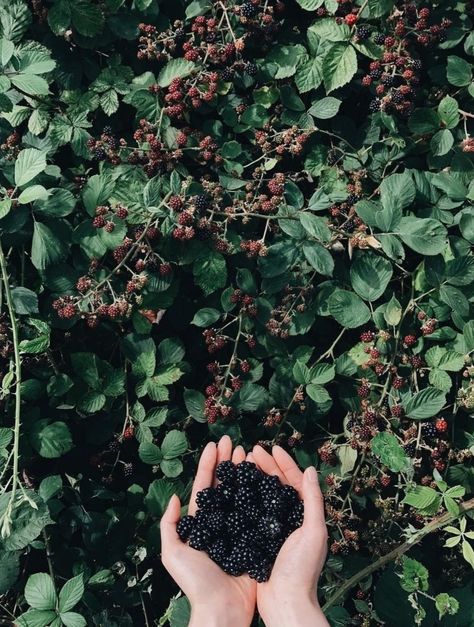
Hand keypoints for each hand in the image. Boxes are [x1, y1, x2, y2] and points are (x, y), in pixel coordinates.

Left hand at [160, 436, 256, 626]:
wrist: (222, 610)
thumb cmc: (196, 584)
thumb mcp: (173, 553)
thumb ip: (170, 524)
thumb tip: (174, 496)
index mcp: (201, 523)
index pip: (205, 486)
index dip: (209, 464)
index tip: (215, 444)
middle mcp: (220, 522)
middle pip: (225, 485)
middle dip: (228, 462)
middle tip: (234, 441)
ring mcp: (239, 528)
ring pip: (242, 493)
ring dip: (245, 472)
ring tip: (249, 453)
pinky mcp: (255, 538)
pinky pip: (258, 511)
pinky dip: (261, 492)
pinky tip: (266, 477)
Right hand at [250, 445, 328, 626]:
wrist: (284, 603)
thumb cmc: (301, 570)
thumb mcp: (313, 531)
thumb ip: (313, 500)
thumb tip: (310, 469)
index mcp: (305, 515)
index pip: (295, 481)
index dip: (284, 463)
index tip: (272, 447)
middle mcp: (289, 520)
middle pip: (276, 485)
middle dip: (266, 466)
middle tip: (251, 450)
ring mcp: (273, 529)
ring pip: (262, 496)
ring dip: (253, 478)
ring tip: (242, 463)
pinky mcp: (258, 539)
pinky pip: (251, 512)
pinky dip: (244, 498)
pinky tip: (234, 489)